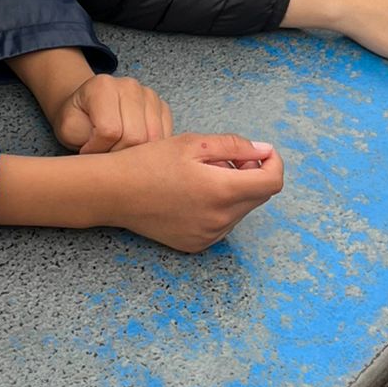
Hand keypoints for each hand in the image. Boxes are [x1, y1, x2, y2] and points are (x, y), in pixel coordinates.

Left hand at [54, 73, 174, 154]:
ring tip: (116, 148)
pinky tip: (131, 146)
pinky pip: (164, 138)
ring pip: (153, 140)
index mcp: (103, 86)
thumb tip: (109, 155)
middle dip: (118, 154)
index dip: (98, 149)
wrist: (87, 107)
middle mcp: (130, 86)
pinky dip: (149, 150)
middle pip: (136, 137)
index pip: (110, 131)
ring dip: (135, 154)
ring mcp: (149, 95)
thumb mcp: (68, 128)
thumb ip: (85, 138)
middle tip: (103, 152)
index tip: (87, 150)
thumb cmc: (77, 120)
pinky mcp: (162, 107)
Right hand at [99, 133, 283, 251]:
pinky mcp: (197, 244)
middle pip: (259, 196)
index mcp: (222, 191)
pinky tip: (191, 196)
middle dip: (251, 174)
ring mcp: (209, 235)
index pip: (272, 181)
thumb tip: (263, 152)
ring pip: (241, 210)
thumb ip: (234, 146)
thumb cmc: (149, 163)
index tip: (260, 152)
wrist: (114, 193)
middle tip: (221, 159)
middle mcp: (220, 219)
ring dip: (233, 191)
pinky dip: (218, 208)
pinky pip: (223, 224)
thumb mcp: (192, 142)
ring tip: (201, 177)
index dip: (274, 162)